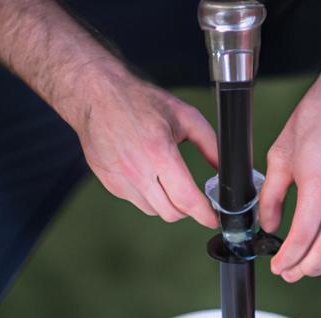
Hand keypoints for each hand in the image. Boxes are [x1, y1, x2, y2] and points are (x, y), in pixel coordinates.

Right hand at [75, 67, 217, 226]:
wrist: (94, 95)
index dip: (205, 214)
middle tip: (194, 199)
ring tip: (168, 181)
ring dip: (167, 203)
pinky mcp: (110, 183)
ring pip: (154, 210)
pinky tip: (149, 174)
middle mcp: (138, 170)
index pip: (186, 199)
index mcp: (159, 152)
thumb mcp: (185, 116)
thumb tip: (226, 168)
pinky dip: (149, 196)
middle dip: (188, 210)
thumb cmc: (140, 101)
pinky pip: (137, 201)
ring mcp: (121, 179)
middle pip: (171, 213)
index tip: (213, 219)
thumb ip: (210, 144)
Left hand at [259, 58, 320, 281]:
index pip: (301, 239)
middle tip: (287, 273)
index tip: (276, 265)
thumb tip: (269, 224)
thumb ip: (271, 197)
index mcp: (319, 187)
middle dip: (303, 269)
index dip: (286, 258)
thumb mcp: (280, 156)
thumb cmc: (318, 118)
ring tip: (303, 267)